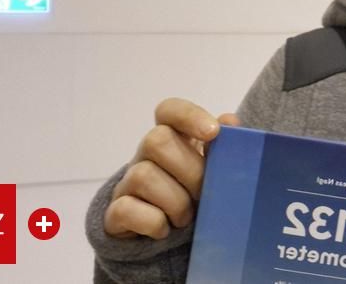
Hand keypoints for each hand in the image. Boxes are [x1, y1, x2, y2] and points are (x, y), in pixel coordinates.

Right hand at [103, 97, 239, 239]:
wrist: (171, 235)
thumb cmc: (198, 194)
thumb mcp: (216, 170)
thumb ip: (225, 146)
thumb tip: (229, 121)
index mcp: (174, 138)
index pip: (169, 110)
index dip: (189, 116)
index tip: (213, 133)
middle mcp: (146, 155)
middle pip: (156, 140)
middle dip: (189, 171)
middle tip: (204, 194)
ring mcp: (128, 182)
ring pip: (143, 176)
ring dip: (175, 202)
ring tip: (186, 218)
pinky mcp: (116, 212)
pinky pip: (126, 210)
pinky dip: (153, 223)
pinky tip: (165, 230)